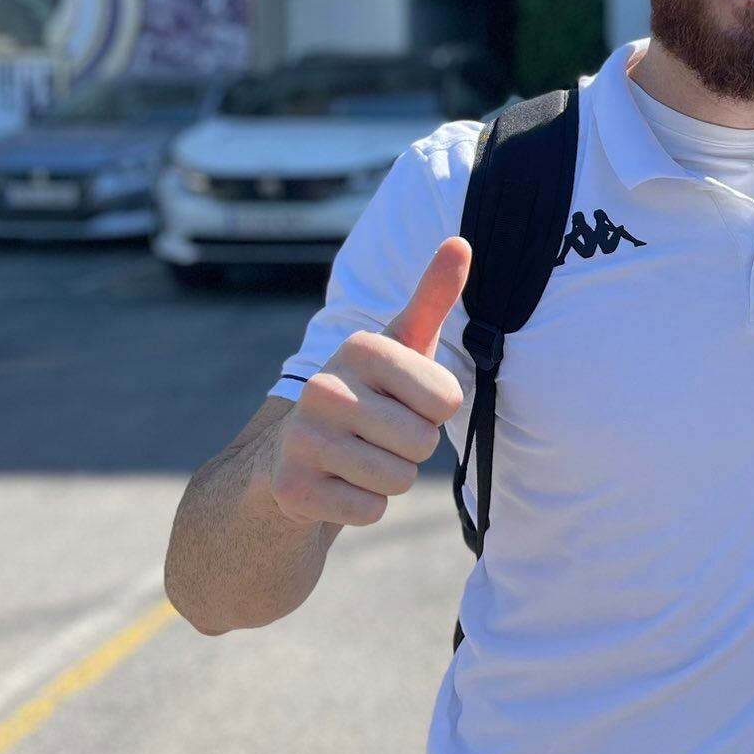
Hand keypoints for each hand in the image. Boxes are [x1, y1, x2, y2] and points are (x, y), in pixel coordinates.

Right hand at [265, 237, 470, 528]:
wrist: (292, 455)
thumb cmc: (369, 393)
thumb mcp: (402, 344)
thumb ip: (433, 295)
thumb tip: (461, 242)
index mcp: (360, 348)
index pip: (446, 400)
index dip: (434, 411)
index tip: (401, 401)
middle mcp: (323, 386)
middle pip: (423, 443)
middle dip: (412, 449)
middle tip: (378, 434)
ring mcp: (302, 438)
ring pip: (399, 481)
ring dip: (389, 478)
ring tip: (360, 457)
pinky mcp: (292, 487)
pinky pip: (370, 511)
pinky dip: (363, 506)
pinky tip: (338, 484)